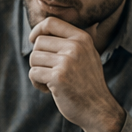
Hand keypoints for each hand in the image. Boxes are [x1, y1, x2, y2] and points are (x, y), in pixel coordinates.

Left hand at [28, 17, 125, 131]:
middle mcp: (75, 47)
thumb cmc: (87, 83)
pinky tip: (49, 90)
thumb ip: (71, 41)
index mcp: (82, 38)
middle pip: (38, 42)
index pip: (51, 22)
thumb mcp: (87, 55)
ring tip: (50, 81)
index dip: (37, 30)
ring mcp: (67, 62)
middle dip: (38, 58)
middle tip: (48, 71)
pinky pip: (33, 73)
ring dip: (37, 71)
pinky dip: (37, 83)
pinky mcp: (58, 77)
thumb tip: (44, 29)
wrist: (98, 109)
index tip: (33, 40)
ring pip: (34, 58)